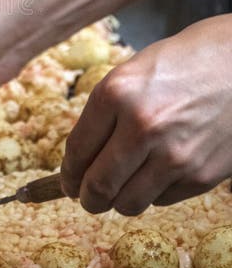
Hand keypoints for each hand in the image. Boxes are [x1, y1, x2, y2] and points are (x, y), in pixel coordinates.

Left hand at [60, 15, 231, 213]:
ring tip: (124, 186)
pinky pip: (161, 200)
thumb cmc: (181, 63)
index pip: (77, 151)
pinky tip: (161, 170)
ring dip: (120, 200)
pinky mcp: (200, 176)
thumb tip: (79, 160)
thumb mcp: (130, 74)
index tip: (67, 182)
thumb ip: (103, 115)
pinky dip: (154, 192)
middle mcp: (142, 127)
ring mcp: (174, 156)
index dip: (68, 174)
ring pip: (128, 203)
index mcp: (116, 95)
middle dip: (87, 198)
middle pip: (98, 186)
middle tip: (87, 198)